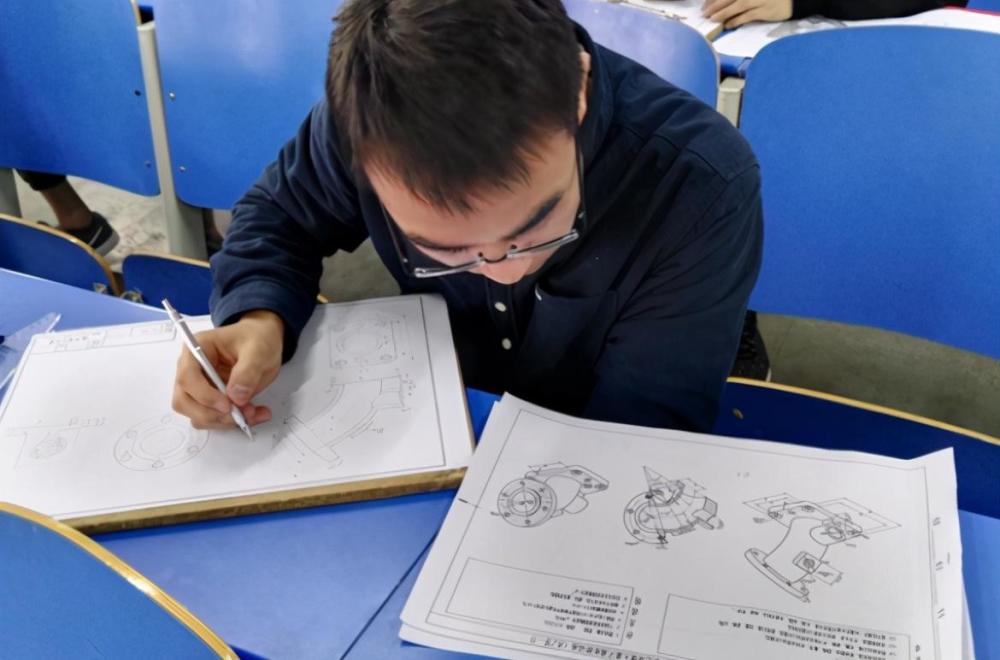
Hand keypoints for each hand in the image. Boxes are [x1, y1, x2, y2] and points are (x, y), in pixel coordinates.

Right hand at [172, 310, 283, 429]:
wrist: (263, 342)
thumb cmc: (257, 339)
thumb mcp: (258, 350)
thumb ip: (247, 371)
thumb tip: (236, 397)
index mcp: (197, 349)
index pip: (187, 377)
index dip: (204, 395)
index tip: (227, 405)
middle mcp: (191, 369)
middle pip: (184, 401)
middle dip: (212, 414)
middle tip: (241, 415)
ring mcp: (198, 387)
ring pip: (197, 415)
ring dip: (223, 421)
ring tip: (253, 414)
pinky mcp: (210, 400)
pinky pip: (213, 418)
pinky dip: (231, 422)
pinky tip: (253, 415)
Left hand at [703, 0, 791, 27]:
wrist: (793, 0)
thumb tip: (721, 4)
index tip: (705, 4)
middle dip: (715, 5)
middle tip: (705, 13)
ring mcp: (759, 0)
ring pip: (737, 6)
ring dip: (723, 13)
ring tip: (713, 19)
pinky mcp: (765, 10)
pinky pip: (747, 16)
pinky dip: (736, 21)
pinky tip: (728, 25)